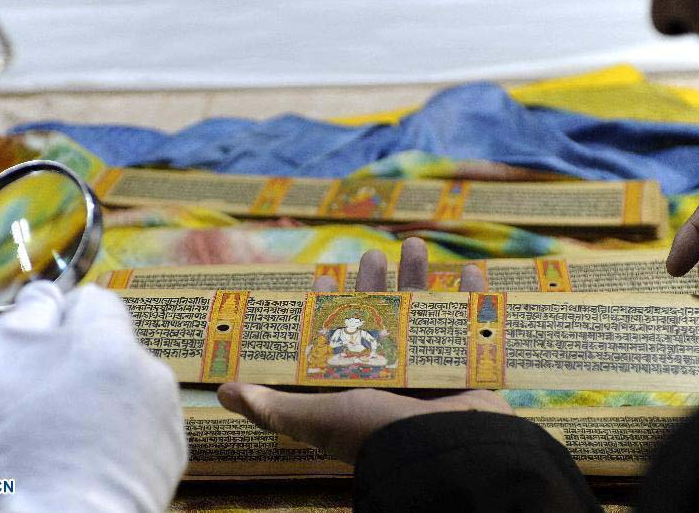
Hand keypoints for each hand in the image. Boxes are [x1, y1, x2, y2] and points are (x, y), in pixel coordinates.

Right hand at [0, 282, 186, 511]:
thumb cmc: (33, 440)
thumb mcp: (8, 358)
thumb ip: (29, 312)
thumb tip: (47, 294)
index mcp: (110, 338)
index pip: (94, 301)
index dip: (63, 323)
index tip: (43, 354)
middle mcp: (149, 366)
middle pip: (112, 348)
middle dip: (84, 366)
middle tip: (50, 403)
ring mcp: (167, 409)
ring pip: (129, 388)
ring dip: (105, 401)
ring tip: (72, 438)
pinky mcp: (174, 449)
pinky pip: (145, 427)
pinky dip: (124, 437)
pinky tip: (96, 459)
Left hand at [219, 238, 502, 463]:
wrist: (444, 453)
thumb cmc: (376, 433)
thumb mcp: (316, 416)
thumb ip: (272, 405)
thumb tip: (224, 392)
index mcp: (358, 386)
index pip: (338, 339)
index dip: (330, 307)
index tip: (323, 276)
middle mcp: (393, 379)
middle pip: (382, 319)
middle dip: (376, 283)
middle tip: (372, 253)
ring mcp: (431, 373)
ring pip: (424, 316)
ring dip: (420, 279)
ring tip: (416, 245)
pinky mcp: (468, 372)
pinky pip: (470, 327)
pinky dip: (474, 299)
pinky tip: (472, 272)